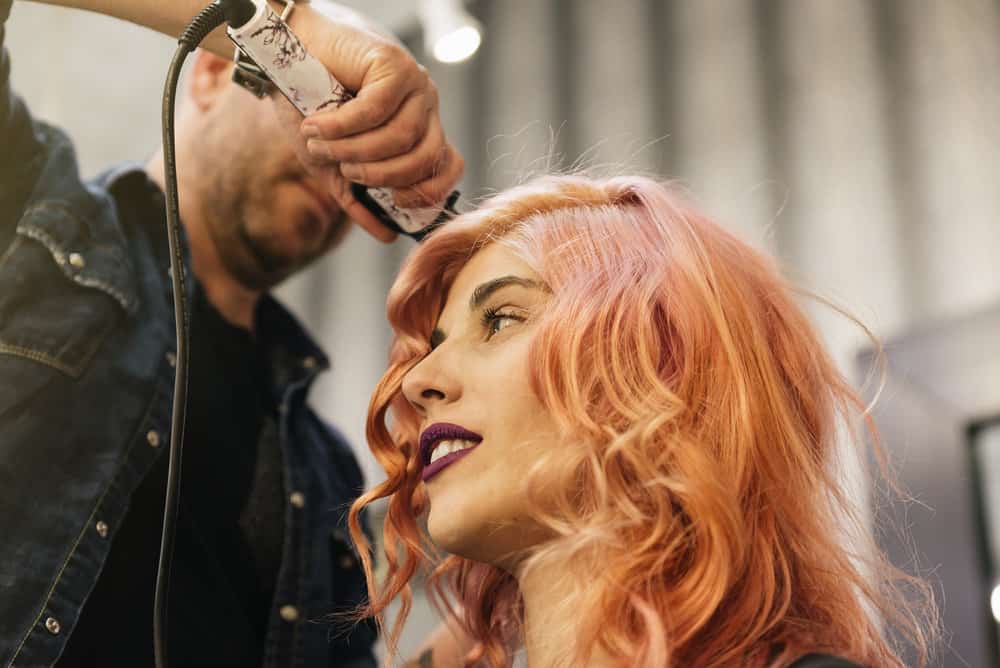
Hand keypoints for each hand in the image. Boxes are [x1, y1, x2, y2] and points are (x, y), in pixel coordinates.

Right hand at [277, 4, 463, 241]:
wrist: (285, 56)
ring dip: (355, 151)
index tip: (397, 202)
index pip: (447, 167)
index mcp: (420, 132)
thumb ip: (358, 199)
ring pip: (401, 137)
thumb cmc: (309, 109)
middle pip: (424, 158)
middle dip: (381, 176)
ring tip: (321, 145)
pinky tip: (317, 126)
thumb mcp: (333, 164)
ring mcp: (413, 86)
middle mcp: (424, 109)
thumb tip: (388, 236)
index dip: (429, 192)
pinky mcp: (394, 65)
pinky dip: (343, 126)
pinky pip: (377, 109)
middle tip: (345, 170)